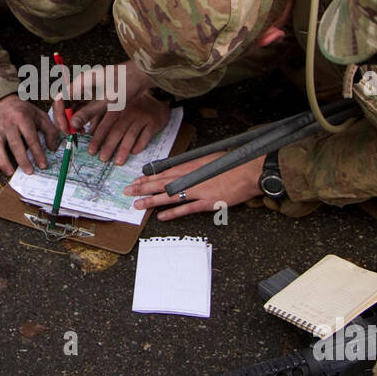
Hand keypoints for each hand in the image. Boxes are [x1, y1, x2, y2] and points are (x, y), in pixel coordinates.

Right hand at [0, 93, 59, 175]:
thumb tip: (52, 147)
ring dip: (4, 162)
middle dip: (22, 160)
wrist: (0, 102)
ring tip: (11, 173)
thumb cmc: (22, 112)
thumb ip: (49, 130)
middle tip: (29, 172)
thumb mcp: (39, 116)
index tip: (43, 165)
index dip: (38, 153)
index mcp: (22, 117)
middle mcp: (7, 123)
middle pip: (14, 144)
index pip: (31, 138)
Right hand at [53, 59, 153, 134]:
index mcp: (82, 81)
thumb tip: (72, 124)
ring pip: (73, 106)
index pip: (61, 98)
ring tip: (78, 132)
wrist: (142, 74)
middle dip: (66, 118)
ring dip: (73, 119)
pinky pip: (83, 106)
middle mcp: (82, 84)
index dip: (60, 115)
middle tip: (70, 134)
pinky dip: (82, 117)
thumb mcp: (108, 101)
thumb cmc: (127, 83)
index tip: (66, 129)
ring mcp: (88, 89)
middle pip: (65, 102)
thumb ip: (89, 112)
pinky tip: (85, 127)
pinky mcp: (95, 94)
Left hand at [83, 92, 169, 164]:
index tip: (91, 150)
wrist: (156, 97)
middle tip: (102, 158)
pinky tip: (134, 153)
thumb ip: (102, 117)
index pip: (105, 124)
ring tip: (117, 162)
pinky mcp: (154, 122)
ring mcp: (142, 116)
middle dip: (108, 146)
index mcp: (117, 107)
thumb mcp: (116, 107)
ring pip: (131, 135)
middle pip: (117, 130)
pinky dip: (140, 145)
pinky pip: (146, 135)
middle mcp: (129, 111)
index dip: (97, 137)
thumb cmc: (132, 105)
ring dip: (123, 149)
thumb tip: (90, 132)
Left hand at [122, 150, 262, 220]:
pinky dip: (173, 213)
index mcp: (191, 166)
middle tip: (127, 193)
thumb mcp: (209, 158)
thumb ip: (194, 165)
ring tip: (138, 205)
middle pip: (161, 183)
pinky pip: (186, 209)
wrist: (249, 171)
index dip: (148, 178)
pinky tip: (161, 217)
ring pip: (170, 196)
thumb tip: (182, 168)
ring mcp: (198, 190)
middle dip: (143, 188)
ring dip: (152, 201)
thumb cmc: (232, 163)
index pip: (163, 172)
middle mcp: (191, 177)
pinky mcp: (207, 202)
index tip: (135, 181)